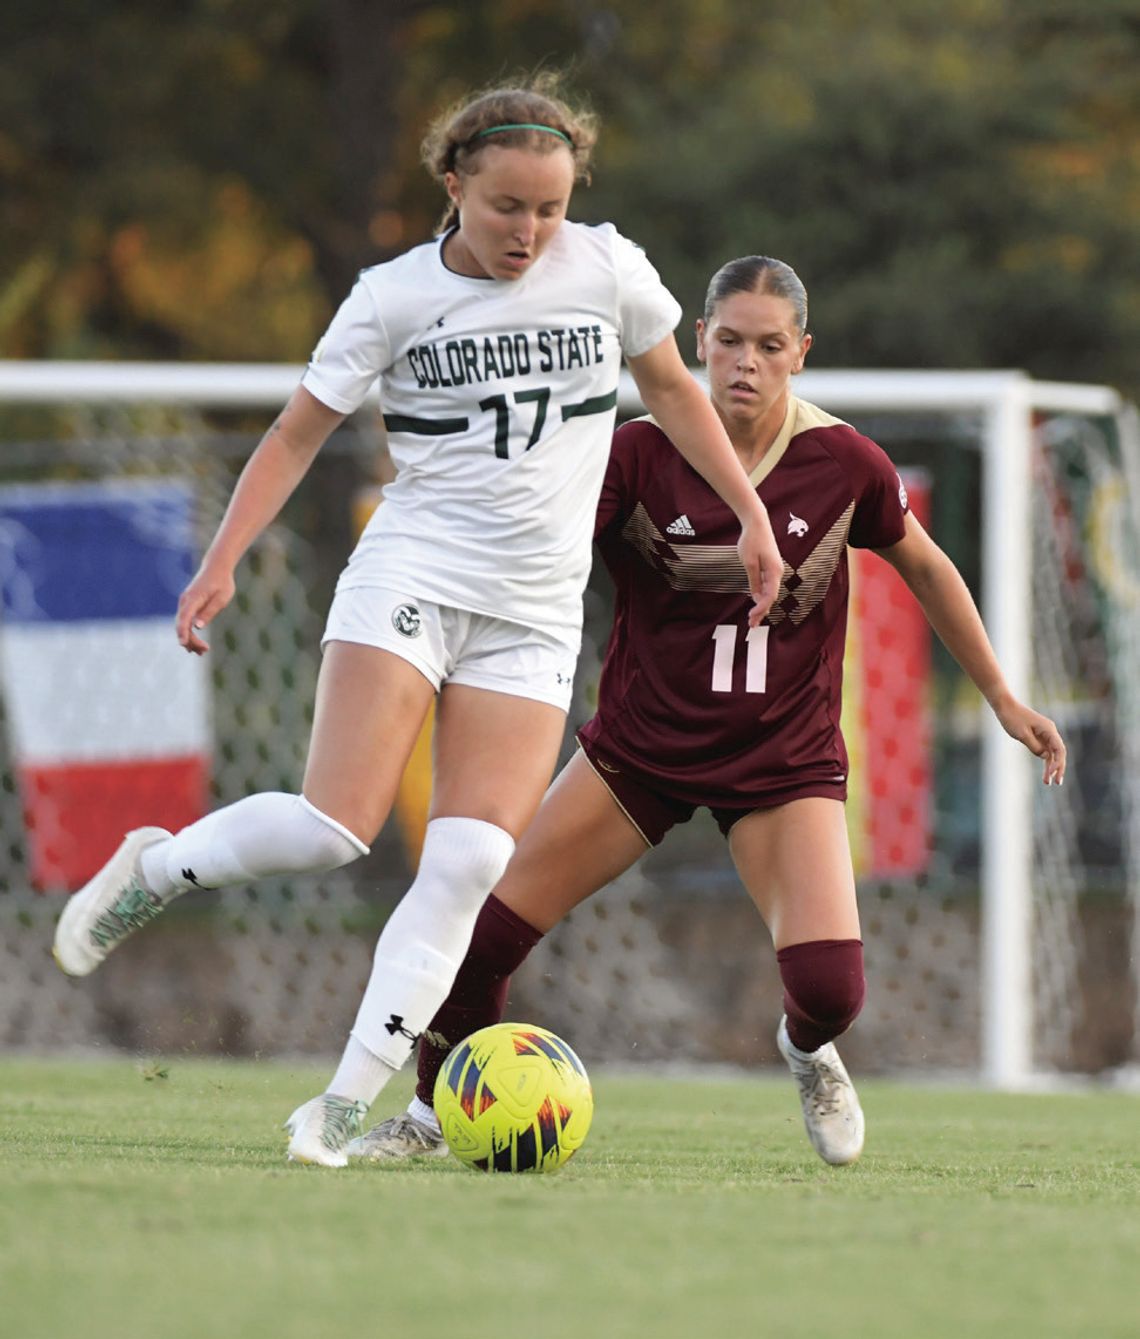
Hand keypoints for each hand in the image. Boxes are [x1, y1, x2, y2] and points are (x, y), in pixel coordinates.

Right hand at [176, 559, 236, 655]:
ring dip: (190, 639)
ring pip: (183, 625)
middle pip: (182, 625)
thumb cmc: (222, 583)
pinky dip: (190, 633)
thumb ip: (209, 612)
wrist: (216, 568)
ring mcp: (185, 603)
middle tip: (204, 651)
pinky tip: (197, 644)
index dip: (182, 632)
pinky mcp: (188, 606)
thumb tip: (197, 626)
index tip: (183, 644)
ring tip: (202, 651)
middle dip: (190, 640)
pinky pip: (185, 622)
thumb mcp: (221, 598)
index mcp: (193, 599)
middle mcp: (185, 601)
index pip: (184, 618)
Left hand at [737, 510, 784, 626]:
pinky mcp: (770, 567)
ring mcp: (775, 569)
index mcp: (775, 571)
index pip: (770, 596)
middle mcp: (778, 572)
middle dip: (761, 611)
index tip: (751, 616)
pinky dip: (761, 595)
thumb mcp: (748, 562)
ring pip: (769, 592)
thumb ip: (753, 580)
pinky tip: (755, 603)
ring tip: (752, 619)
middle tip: (752, 625)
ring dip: (761, 605)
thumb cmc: (751, 540)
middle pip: (771, 597)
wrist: (757, 522)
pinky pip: (767, 585)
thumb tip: (755, 597)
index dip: (761, 608)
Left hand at [994, 697, 1066, 785]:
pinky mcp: (1038, 737)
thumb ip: (1035, 747)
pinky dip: (1045, 761)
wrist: (1005, 706)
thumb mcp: (1022, 734)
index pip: (1059, 749)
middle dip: (1058, 768)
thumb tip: (1045, 757)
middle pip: (1058, 753)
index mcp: (1049, 729)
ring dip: (1051, 767)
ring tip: (1047, 782)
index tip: (1052, 773)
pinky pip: (1045, 751)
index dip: (1058, 762)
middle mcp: (1050, 732)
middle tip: (1057, 783)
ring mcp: (1045, 734)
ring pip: (1052, 754)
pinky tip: (1045, 772)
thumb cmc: (1012, 718)